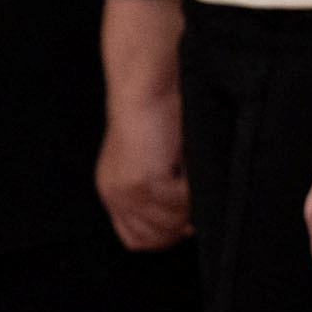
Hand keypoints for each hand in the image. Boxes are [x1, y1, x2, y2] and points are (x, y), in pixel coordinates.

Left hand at [97, 0, 191, 251]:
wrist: (151, 72)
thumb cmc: (167, 103)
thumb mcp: (165, 153)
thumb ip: (170, 188)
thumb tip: (193, 222)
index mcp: (117, 189)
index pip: (143, 239)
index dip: (172, 226)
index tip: (189, 204)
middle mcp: (116, 196)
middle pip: (160, 238)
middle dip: (182, 217)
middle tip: (192, 180)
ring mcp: (127, 192)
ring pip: (175, 224)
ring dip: (191, 199)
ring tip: (190, 163)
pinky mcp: (143, 183)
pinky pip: (185, 205)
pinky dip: (195, 185)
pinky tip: (189, 156)